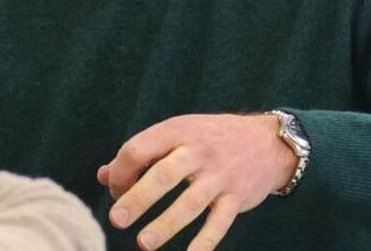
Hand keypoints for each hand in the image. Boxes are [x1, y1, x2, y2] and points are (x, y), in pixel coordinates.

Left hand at [97, 114, 296, 249]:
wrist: (268, 141)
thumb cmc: (209, 139)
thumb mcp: (177, 134)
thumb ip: (141, 154)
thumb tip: (103, 176)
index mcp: (177, 131)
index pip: (139, 149)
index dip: (121, 172)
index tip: (116, 191)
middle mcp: (198, 151)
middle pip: (164, 175)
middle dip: (138, 197)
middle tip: (116, 220)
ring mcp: (220, 175)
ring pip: (191, 202)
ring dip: (166, 224)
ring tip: (144, 244)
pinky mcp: (238, 197)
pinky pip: (220, 223)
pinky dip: (205, 242)